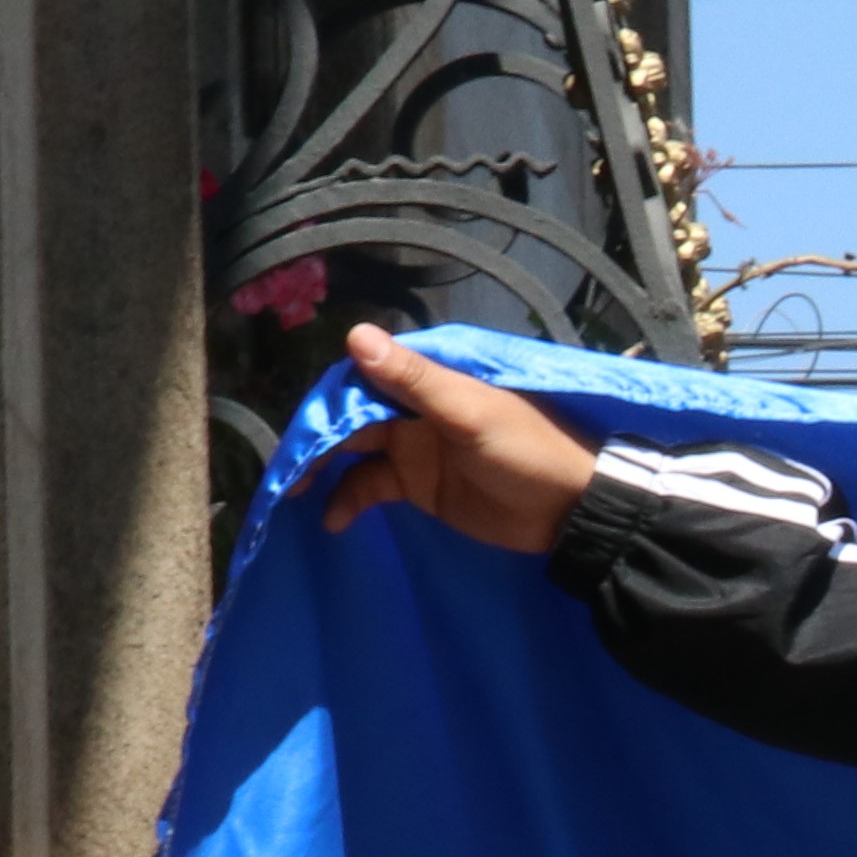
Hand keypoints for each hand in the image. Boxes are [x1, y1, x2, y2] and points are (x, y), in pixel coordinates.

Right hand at [312, 323, 602, 555]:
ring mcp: (412, 446)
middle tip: (287, 471)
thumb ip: (415, 380)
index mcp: (428, 379)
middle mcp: (412, 407)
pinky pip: (368, 487)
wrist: (569, 512)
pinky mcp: (416, 485)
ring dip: (323, 469)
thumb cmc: (528, 452)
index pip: (362, 380)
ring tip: (294, 495)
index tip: (301, 431)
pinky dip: (346, 500)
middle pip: (350, 416)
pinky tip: (331, 521)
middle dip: (317, 439)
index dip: (328, 403)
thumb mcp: (471, 413)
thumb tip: (356, 335)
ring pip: (352, 451)